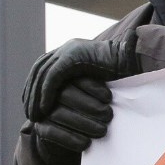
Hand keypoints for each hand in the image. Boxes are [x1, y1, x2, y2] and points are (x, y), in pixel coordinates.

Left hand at [23, 34, 138, 122]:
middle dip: (31, 92)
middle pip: (38, 70)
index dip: (34, 87)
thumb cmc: (120, 76)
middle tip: (29, 113)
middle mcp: (66, 49)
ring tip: (35, 115)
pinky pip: (53, 77)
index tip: (31, 105)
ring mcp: (69, 50)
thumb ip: (79, 85)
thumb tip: (67, 101)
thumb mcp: (93, 82)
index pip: (42, 68)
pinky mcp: (73, 56)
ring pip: (42, 74)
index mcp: (69, 52)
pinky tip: (45, 108)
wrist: (134, 63)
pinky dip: (47, 93)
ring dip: (36, 96)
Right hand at [25, 80, 114, 164]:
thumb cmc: (90, 114)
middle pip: (65, 94)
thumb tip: (125, 78)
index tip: (108, 97)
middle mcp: (50, 93)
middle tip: (108, 115)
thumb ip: (102, 90)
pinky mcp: (40, 128)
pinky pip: (52, 132)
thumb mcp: (96, 98)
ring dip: (83, 123)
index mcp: (63, 79)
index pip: (75, 78)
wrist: (71, 139)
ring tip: (102, 131)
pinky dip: (70, 138)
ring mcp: (43, 111)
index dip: (92, 87)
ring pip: (58, 113)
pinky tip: (86, 144)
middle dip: (89, 105)